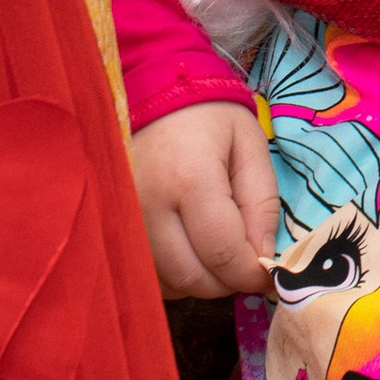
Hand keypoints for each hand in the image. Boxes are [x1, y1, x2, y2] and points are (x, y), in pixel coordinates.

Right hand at [131, 101, 278, 300]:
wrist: (154, 96)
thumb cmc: (210, 117)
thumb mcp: (251, 147)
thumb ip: (262, 205)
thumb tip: (261, 259)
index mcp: (189, 179)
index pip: (222, 252)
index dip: (250, 272)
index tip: (268, 273)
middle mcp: (148, 207)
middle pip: (193, 277)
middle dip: (228, 281)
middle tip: (246, 263)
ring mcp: (124, 221)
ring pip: (169, 283)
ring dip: (202, 281)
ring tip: (220, 251)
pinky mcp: (111, 229)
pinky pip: (149, 275)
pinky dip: (176, 276)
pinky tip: (191, 250)